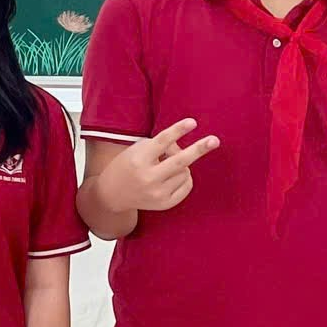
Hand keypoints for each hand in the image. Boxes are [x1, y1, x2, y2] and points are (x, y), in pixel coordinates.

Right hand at [99, 117, 219, 214]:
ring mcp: (157, 193)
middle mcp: (147, 178)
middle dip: (199, 149)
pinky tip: (172, 177)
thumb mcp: (137, 150)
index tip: (193, 122)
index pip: (161, 142)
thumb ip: (161, 146)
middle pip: (180, 161)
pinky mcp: (165, 203)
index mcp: (138, 160)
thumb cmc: (128, 165)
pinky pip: (187, 185)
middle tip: (215, 140)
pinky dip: (184, 177)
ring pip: (185, 172)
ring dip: (182, 165)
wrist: (112, 194)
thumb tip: (188, 150)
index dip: (177, 130)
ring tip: (167, 166)